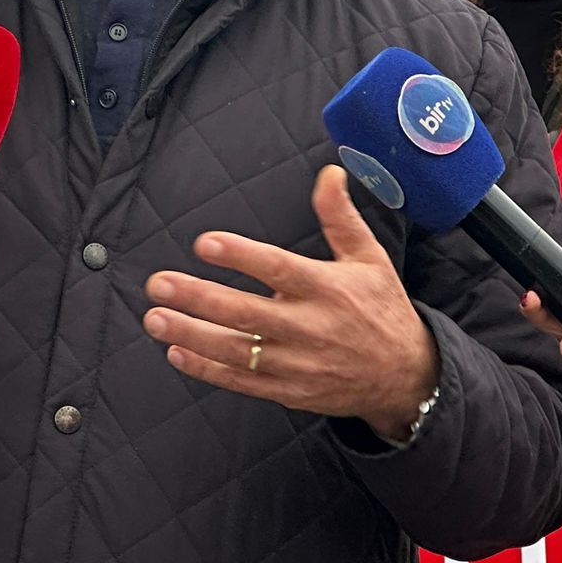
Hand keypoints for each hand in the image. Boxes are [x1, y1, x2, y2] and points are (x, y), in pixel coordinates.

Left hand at [143, 165, 438, 441]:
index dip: (241, 256)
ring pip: (237, 350)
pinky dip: (208, 370)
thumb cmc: (381, 307)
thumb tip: (329, 171)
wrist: (405, 375)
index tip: (204, 243)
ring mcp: (298, 363)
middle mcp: (311, 327)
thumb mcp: (370, 257)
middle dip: (198, 298)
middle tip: (158, 283)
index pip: (279, 269)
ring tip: (155, 318)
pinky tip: (177, 353)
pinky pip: (242, 382)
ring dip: (192, 335)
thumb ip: (340, 216)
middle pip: (247, 312)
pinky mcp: (290, 391)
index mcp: (328, 288)